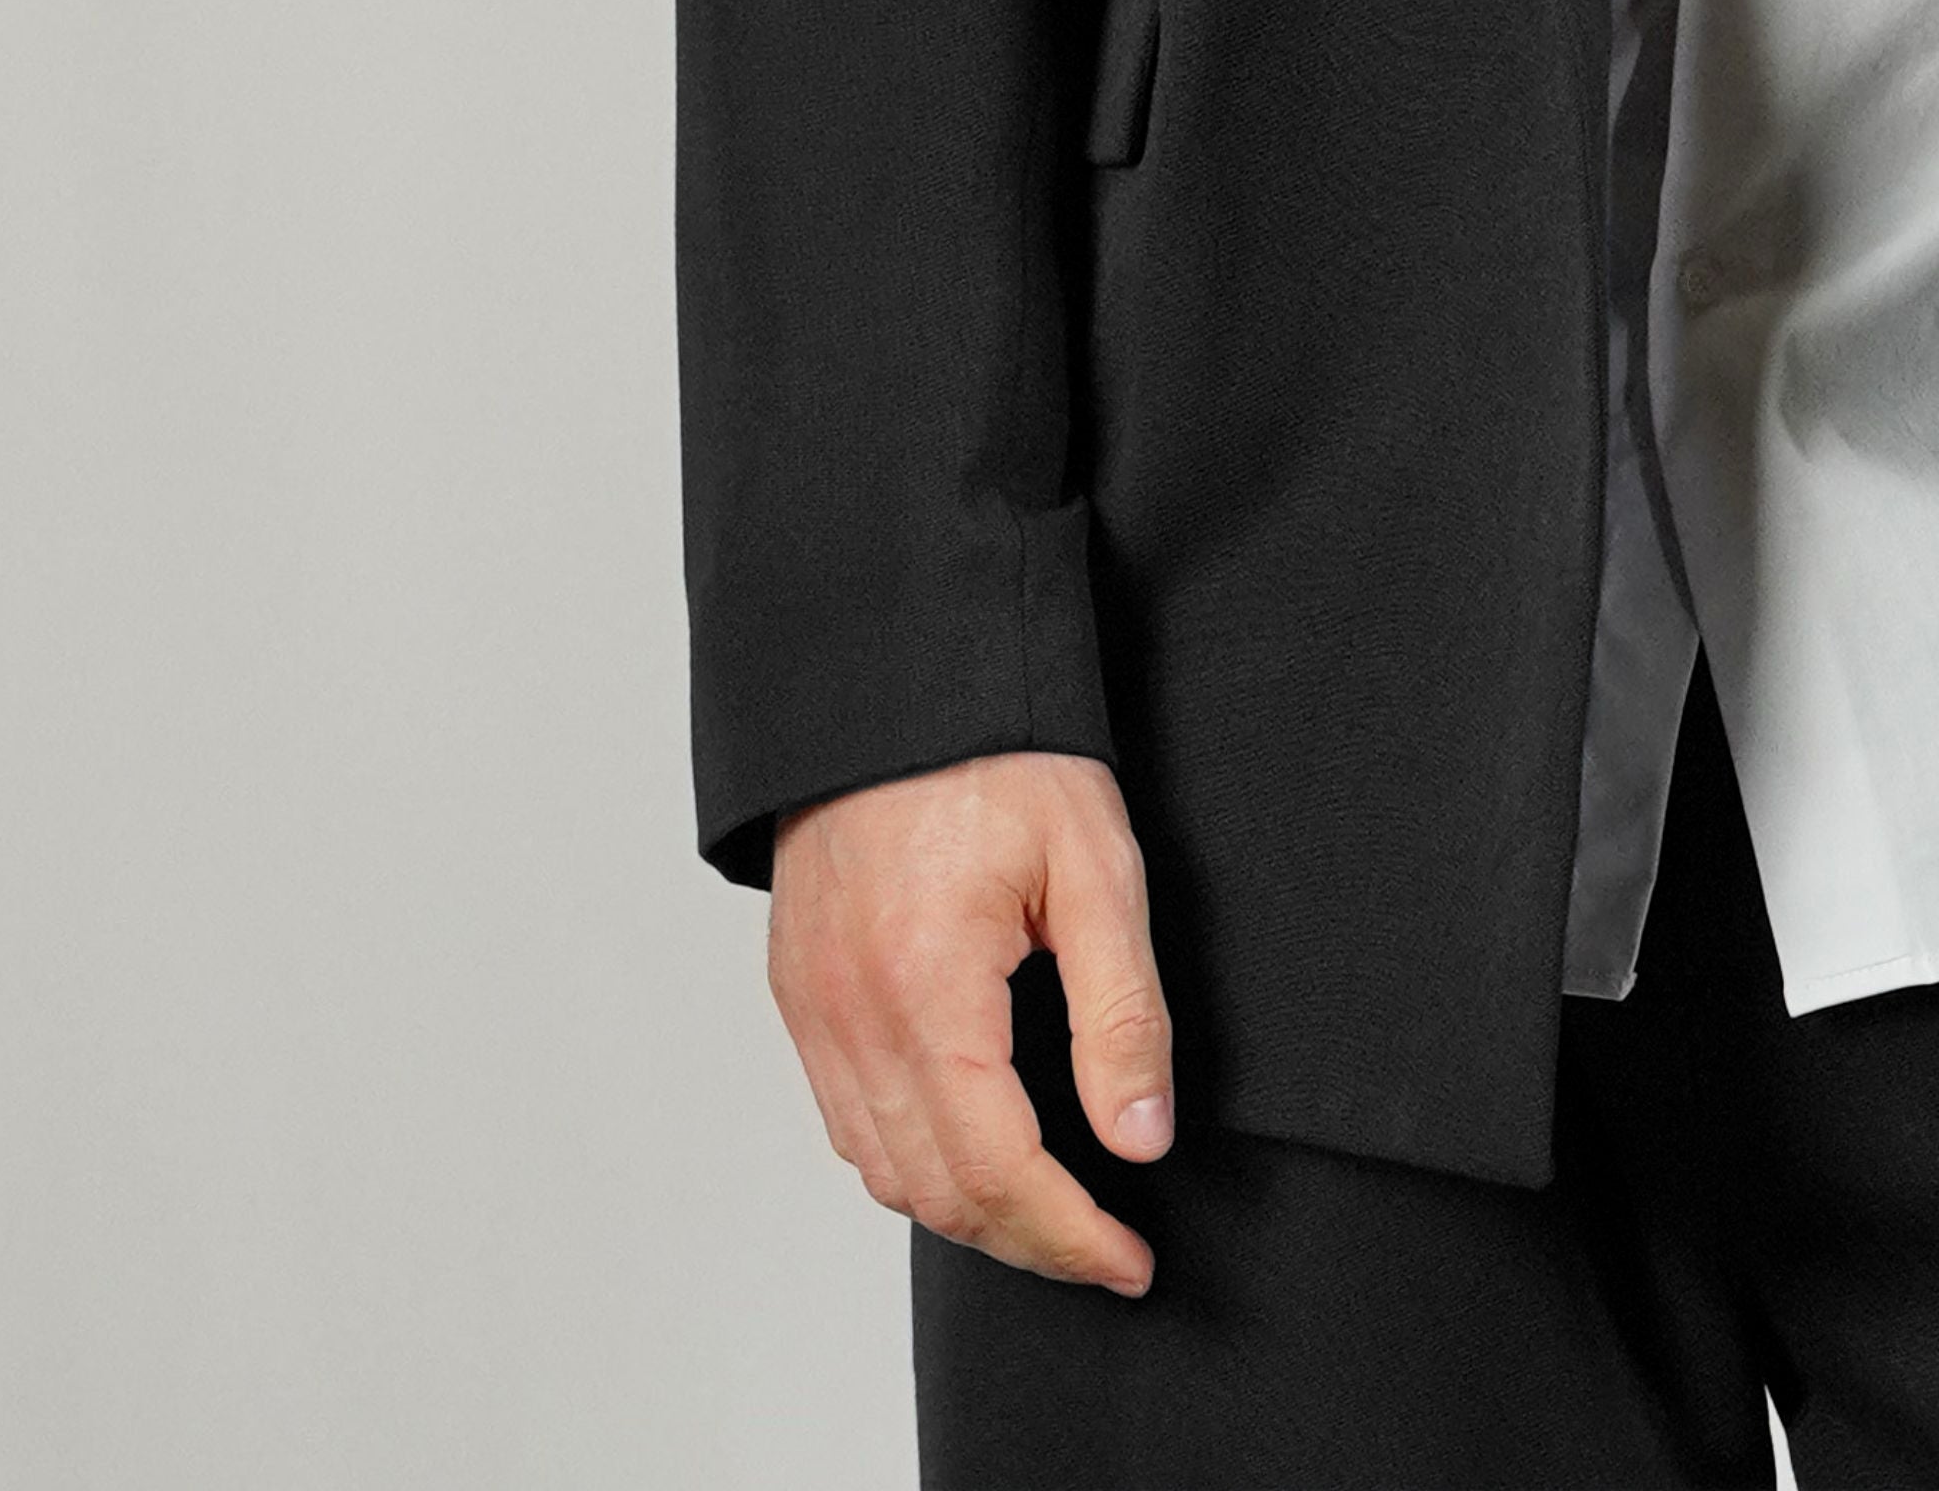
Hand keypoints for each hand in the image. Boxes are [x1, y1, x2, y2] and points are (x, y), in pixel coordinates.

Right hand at [768, 749, 1171, 1293]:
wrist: (897, 677)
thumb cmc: (1001, 753)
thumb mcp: (1095, 864)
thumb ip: (1121, 1011)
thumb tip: (1140, 1140)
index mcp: (928, 987)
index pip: (998, 1171)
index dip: (1070, 1235)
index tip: (1131, 1262)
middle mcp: (852, 1016)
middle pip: (935, 1193)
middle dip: (1026, 1241)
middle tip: (1104, 1249)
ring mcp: (813, 1008)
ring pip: (882, 1172)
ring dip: (966, 1213)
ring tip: (1050, 1212)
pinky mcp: (798, 993)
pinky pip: (847, 1121)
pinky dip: (910, 1162)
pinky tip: (971, 1147)